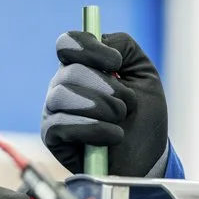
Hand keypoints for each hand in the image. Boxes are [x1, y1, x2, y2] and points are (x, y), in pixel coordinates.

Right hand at [41, 31, 168, 176]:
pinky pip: (60, 124)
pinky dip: (93, 129)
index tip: (115, 63)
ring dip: (100, 107)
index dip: (89, 48)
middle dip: (106, 88)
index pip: (68, 43)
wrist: (147, 159)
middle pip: (70, 70)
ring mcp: (54, 110)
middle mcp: (63, 84)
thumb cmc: (144, 118)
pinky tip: (113, 137)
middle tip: (127, 104)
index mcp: (82, 66)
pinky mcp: (52, 136)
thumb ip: (124, 47)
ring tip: (120, 120)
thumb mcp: (144, 74)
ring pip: (61, 95)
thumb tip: (101, 39)